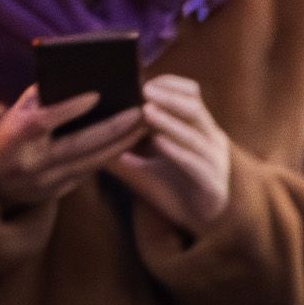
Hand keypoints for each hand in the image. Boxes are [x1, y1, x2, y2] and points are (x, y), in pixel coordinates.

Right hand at [0, 87, 146, 211]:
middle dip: (113, 129)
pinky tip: (128, 143)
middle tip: (140, 112)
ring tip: (143, 127)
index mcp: (16, 136)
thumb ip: (40, 97)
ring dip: (120, 145)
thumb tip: (74, 77)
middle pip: (78, 145)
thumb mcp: (14, 113)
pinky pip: (88, 173)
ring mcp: (44, 182)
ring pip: (90, 163)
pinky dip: (109, 157)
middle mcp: (31, 161)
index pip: (45, 121)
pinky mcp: (56, 194)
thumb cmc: (6, 135)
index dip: (70, 108)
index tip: (96, 95)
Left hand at [109, 74, 233, 234]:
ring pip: (194, 134)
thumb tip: (89, 137)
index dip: (170, 84)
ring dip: (169, 120)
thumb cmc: (176, 192)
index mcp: (199, 129)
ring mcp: (214, 161)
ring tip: (146, 110)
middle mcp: (210, 140)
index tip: (143, 78)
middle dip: (168, 96)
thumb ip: (123, 152)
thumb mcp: (145, 168)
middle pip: (194, 107)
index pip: (191, 95)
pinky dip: (176, 151)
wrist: (204, 226)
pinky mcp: (212, 185)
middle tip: (143, 88)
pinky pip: (195, 163)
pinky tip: (158, 142)